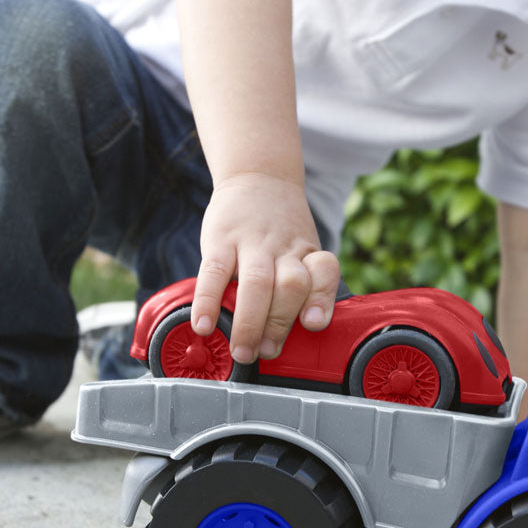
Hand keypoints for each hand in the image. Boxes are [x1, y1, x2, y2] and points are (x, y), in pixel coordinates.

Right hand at [190, 173, 341, 363]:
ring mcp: (252, 242)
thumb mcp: (302, 247)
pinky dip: (208, 301)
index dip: (321, 298)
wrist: (257, 175)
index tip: (313, 323)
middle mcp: (284, 248)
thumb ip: (301, 285)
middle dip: (280, 324)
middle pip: (291, 286)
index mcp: (307, 253)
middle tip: (268, 352)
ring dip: (249, 323)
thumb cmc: (281, 227)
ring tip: (242, 351)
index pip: (324, 273)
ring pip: (257, 284)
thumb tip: (291, 335)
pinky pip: (214, 272)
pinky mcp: (221, 239)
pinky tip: (204, 324)